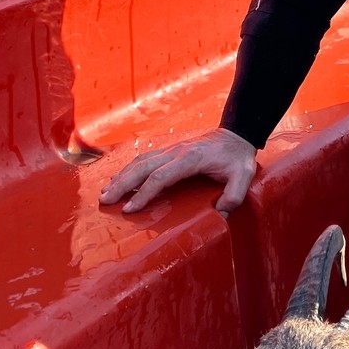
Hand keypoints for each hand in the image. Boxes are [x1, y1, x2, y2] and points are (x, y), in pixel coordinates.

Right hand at [99, 128, 256, 214]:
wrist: (236, 135)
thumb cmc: (238, 158)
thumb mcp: (244, 176)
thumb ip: (234, 195)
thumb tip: (220, 214)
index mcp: (190, 159)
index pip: (160, 177)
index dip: (143, 193)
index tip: (129, 209)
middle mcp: (176, 152)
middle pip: (142, 167)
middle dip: (122, 184)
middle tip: (105, 201)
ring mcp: (171, 150)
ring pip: (140, 161)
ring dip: (121, 176)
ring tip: (105, 192)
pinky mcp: (170, 151)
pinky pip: (145, 159)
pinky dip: (128, 169)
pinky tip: (118, 179)